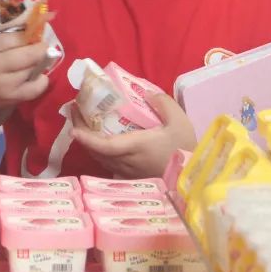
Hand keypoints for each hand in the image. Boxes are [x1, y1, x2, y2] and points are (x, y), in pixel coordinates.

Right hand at [0, 20, 51, 111]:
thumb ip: (5, 28)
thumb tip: (31, 16)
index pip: (17, 37)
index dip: (31, 33)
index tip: (37, 31)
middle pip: (29, 55)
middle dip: (41, 48)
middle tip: (43, 45)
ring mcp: (3, 85)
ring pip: (33, 70)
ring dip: (38, 64)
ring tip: (34, 60)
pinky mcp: (10, 98)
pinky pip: (36, 89)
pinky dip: (41, 81)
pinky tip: (38, 75)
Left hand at [70, 93, 196, 178]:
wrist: (196, 176)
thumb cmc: (186, 149)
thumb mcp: (179, 121)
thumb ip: (162, 104)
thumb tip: (145, 93)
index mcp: (136, 147)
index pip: (105, 146)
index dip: (87, 138)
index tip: (74, 129)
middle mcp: (127, 162)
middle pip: (97, 152)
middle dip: (82, 133)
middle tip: (75, 112)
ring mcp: (128, 172)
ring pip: (101, 159)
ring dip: (89, 142)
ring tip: (83, 123)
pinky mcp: (132, 177)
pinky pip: (109, 164)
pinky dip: (99, 152)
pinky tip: (99, 140)